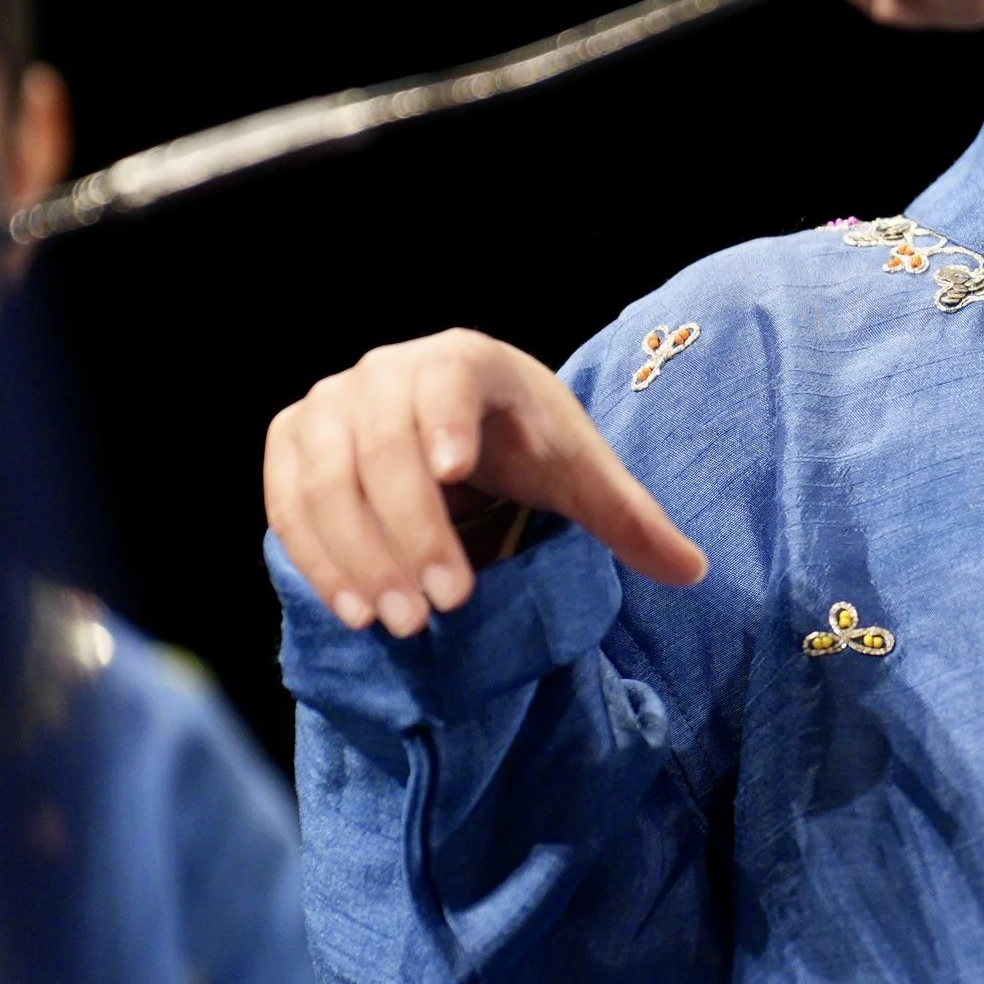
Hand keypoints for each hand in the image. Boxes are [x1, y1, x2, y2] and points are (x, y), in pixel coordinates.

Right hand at [264, 329, 704, 634]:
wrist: (459, 429)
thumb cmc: (527, 444)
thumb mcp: (582, 475)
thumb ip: (630, 519)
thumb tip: (695, 570)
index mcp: (464, 360)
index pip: (445, 380)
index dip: (444, 419)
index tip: (455, 471)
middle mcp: (384, 371)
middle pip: (380, 443)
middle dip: (410, 530)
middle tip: (441, 607)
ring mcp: (329, 406)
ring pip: (327, 479)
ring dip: (358, 556)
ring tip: (398, 623)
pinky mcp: (292, 446)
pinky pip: (288, 501)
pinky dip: (316, 557)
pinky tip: (353, 610)